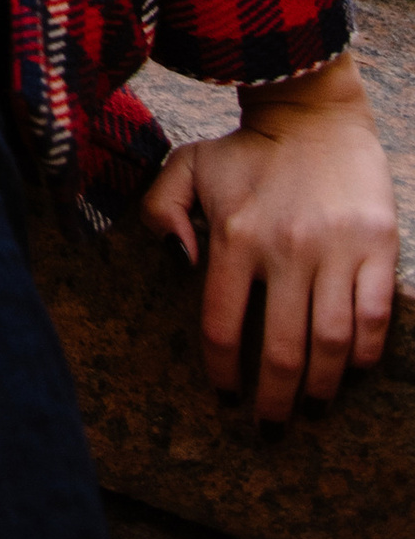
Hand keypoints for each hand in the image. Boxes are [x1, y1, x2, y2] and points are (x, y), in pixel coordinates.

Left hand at [140, 53, 399, 421]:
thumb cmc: (246, 148)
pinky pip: (373, 316)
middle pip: (281, 349)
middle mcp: (285, 248)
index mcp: (235, 236)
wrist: (312, 110)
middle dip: (275, 400)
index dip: (223, 372)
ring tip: (312, 409)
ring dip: (321, 387)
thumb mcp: (187, 166)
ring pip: (331, 343)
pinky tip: (352, 371)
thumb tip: (176, 262)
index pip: (223, 326)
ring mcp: (336, 249)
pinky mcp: (377, 245)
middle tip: (271, 429)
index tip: (225, 399)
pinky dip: (364, 352)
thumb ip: (161, 211)